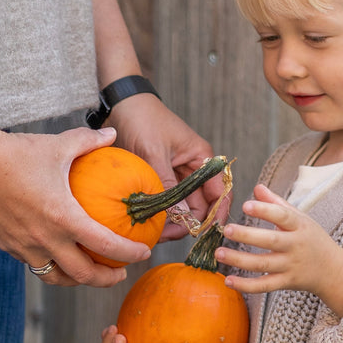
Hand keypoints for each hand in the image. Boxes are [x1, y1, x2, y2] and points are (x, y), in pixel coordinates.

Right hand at [0, 126, 153, 286]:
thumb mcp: (58, 144)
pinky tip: (59, 255)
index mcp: (63, 217)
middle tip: (119, 273)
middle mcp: (45, 239)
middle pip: (83, 275)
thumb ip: (88, 142)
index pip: (105, 245)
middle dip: (106, 279)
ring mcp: (25, 248)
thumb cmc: (16, 152)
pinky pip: (36, 264)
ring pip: (57, 277)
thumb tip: (112, 135)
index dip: (128, 253)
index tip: (142, 253)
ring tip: (89, 272)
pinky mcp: (9, 247)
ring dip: (77, 279)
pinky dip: (52, 265)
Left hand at [109, 94, 222, 239]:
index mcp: (202, 159)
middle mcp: (195, 170)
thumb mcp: (154, 153)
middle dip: (188, 225)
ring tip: (156, 233)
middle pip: (201, 207)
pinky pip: (168, 204)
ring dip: (173, 223)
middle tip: (168, 237)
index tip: (206, 235)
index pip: (220, 193)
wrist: (122, 105)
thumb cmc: (143, 119)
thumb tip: (177, 217)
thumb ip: (166, 185)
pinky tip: (151, 224)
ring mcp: (180, 177)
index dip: (216, 216)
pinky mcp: (164, 181)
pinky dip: (162, 216)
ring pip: (184, 209)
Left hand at [220, 184, 342, 315]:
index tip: (246, 205)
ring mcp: (291, 266)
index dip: (265, 210)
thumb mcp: (300, 219)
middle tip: (226, 229)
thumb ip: (277, 204)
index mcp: (300, 226)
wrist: (332, 270)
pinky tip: (228, 280)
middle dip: (247, 235)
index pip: (283, 216)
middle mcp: (296, 246)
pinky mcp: (286, 283)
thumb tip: (257, 187)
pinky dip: (246, 285)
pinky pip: (264, 286)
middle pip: (270, 240)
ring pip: (263, 264)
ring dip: (239, 260)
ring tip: (219, 253)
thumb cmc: (312, 239)